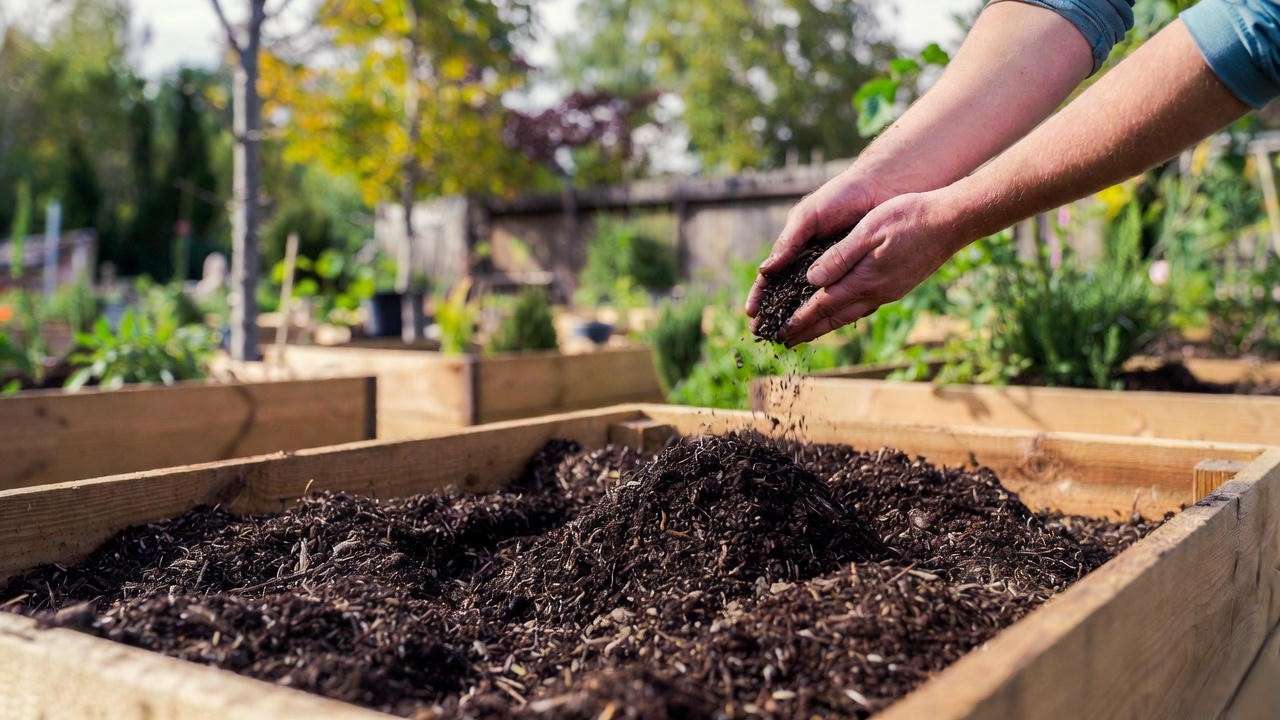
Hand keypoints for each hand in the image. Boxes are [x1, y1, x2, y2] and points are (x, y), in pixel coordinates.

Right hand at [744, 170, 894, 327]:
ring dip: (801, 321)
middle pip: (790, 296)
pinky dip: (833, 313)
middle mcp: (814, 263)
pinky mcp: (858, 275)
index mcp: (797, 249)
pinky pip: (844, 299)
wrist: (879, 188)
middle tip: (764, 335)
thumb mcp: (808, 217)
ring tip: (788, 339)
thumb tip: (766, 270)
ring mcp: (835, 271)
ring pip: (814, 302)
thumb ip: (789, 242)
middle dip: (776, 315)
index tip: (751, 313)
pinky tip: (823, 327)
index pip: (773, 278)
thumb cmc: (840, 197)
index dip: (761, 295)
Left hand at [779, 189, 967, 344]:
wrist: (953, 221)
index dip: (800, 319)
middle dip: (808, 330)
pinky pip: (864, 306)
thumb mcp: (868, 230)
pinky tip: (842, 312)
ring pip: (849, 314)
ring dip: (826, 325)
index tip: (780, 332)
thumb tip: (812, 280)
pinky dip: (846, 313)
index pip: (824, 305)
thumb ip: (839, 256)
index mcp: (864, 279)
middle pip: (834, 317)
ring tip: (807, 332)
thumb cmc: (909, 218)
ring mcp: (889, 291)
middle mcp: (876, 292)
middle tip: (785, 342)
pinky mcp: (898, 285)